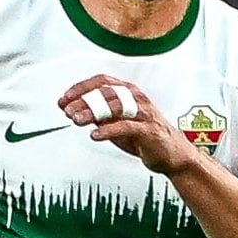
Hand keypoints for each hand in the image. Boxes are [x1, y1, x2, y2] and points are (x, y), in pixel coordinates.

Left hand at [58, 73, 196, 176]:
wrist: (173, 155)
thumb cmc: (145, 137)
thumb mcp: (117, 123)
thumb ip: (100, 116)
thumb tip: (77, 110)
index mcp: (128, 92)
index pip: (101, 82)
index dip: (80, 88)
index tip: (64, 99)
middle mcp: (136, 98)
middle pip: (105, 92)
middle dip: (83, 100)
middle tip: (68, 111)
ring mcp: (143, 113)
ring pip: (113, 106)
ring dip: (92, 112)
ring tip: (77, 121)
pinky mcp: (148, 130)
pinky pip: (125, 126)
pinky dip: (107, 130)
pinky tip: (95, 135)